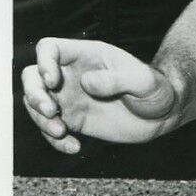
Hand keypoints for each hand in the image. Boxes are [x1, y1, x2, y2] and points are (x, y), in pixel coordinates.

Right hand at [20, 37, 180, 153]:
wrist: (162, 114)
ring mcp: (70, 97)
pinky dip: (55, 140)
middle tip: (50, 111)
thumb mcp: (143, 81)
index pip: (49, 48)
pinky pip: (51, 129)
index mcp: (86, 55)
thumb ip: (117, 79)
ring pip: (36, 104)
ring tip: (62, 132)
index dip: (44, 62)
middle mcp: (71, 74)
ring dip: (40, 120)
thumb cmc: (156, 89)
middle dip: (33, 94)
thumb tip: (86, 83)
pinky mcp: (73, 120)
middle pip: (33, 76)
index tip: (53, 81)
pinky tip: (74, 147)